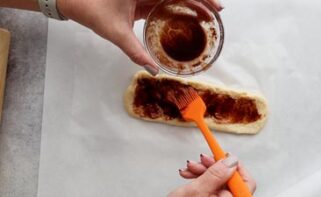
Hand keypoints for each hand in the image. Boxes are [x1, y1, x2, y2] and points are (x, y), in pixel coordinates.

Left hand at [56, 0, 223, 74]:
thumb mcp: (116, 33)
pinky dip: (178, 7)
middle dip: (201, 0)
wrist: (75, 0)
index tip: (216, 7)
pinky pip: (165, 0)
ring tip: (206, 15)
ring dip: (191, 3)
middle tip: (217, 13)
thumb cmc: (92, 11)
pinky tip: (186, 16)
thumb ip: (136, 52)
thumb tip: (153, 70)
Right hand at [168, 154, 255, 196]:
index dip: (235, 166)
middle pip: (230, 179)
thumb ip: (215, 175)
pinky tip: (188, 174)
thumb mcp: (197, 190)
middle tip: (201, 159)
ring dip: (203, 170)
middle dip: (213, 166)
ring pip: (218, 180)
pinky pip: (210, 186)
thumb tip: (231, 160)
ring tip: (189, 167)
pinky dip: (200, 177)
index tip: (222, 155)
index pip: (246, 183)